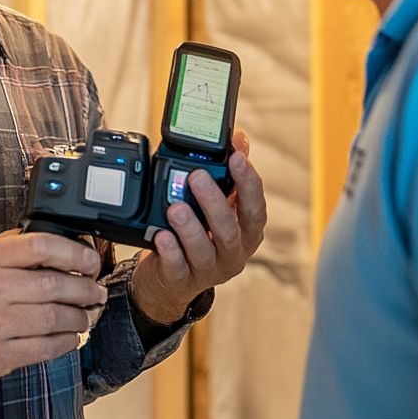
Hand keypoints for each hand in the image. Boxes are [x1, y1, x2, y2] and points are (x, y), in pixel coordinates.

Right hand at [0, 230, 106, 386]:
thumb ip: (16, 248)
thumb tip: (67, 244)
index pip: (43, 248)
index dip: (76, 253)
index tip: (91, 261)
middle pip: (56, 285)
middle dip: (86, 289)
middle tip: (96, 291)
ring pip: (56, 319)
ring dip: (80, 317)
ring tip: (85, 314)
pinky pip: (45, 349)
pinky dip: (67, 342)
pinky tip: (70, 335)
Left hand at [130, 130, 265, 323]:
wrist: (172, 280)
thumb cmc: (201, 234)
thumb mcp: (218, 205)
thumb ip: (230, 173)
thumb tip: (239, 137)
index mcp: (246, 233)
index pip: (256, 209)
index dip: (249, 184)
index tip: (236, 159)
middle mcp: (232, 253)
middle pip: (230, 231)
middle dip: (215, 202)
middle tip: (197, 177)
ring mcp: (208, 270)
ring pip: (204, 251)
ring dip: (190, 227)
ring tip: (175, 207)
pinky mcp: (181, 281)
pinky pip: (177, 267)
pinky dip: (170, 251)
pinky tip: (161, 235)